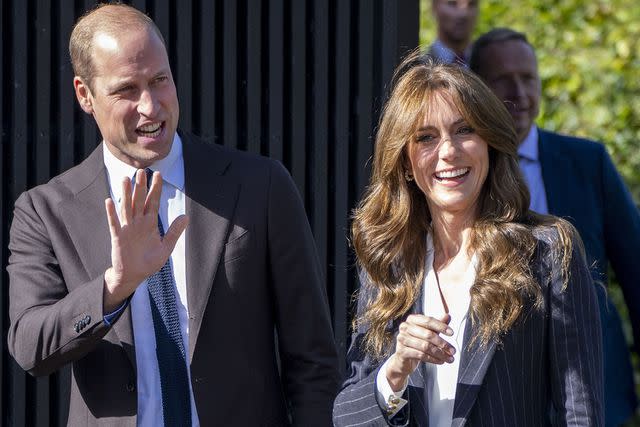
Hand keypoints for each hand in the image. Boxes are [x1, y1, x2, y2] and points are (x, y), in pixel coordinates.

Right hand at [103, 169, 188, 311]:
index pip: (153, 202)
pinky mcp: (118, 237)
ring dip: (126, 194)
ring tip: (125, 179)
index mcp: (150, 224)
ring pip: (126, 208)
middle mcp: (138, 223)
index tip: (158, 175)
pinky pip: (114, 223)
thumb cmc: (148, 262)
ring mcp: (127, 229)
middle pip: (139, 201)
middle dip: (141, 186)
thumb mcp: (165, 247)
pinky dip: (112, 213)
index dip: (155, 189)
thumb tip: (186, 217)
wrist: (133, 276)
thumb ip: (174, 232)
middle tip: (142, 171)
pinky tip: (110, 201)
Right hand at [385, 314, 455, 391]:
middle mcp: (405, 327)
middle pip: (428, 334)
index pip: (428, 320)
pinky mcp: (402, 351)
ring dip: (440, 354)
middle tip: (453, 351)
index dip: (441, 326)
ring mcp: (402, 339)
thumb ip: (437, 325)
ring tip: (449, 358)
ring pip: (425, 346)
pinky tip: (440, 361)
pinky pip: (421, 355)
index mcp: (412, 319)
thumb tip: (448, 315)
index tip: (452, 333)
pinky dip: (433, 359)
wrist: (403, 359)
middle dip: (443, 343)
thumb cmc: (416, 343)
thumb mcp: (428, 332)